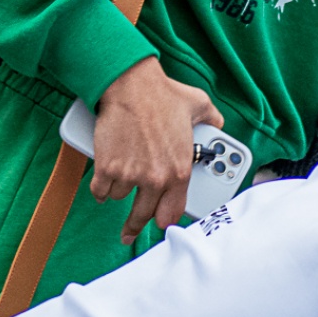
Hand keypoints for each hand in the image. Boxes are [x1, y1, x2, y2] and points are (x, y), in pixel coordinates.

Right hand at [89, 58, 221, 243]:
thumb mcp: (198, 105)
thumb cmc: (163, 94)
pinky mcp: (107, 169)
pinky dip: (100, 188)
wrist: (130, 85)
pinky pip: (101, 191)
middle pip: (143, 215)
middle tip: (129, 231)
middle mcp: (155, 178)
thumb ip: (211, 119)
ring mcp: (130, 175)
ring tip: (121, 177)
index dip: (166, 220)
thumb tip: (217, 123)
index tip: (160, 224)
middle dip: (135, 225)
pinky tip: (102, 184)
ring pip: (121, 197)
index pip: (173, 211)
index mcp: (179, 170)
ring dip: (120, 190)